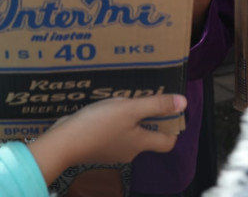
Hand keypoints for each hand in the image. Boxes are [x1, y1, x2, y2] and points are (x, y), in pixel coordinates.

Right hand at [28, 94, 185, 184]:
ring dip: (128, 118)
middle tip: (144, 97)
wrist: (64, 142)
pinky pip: (111, 132)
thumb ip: (155, 105)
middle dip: (148, 118)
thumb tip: (183, 103)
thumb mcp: (129, 109)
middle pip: (147, 136)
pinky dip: (111, 121)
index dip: (172, 128)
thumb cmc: (99, 125)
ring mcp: (112, 150)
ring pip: (128, 133)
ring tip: (121, 98)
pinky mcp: (96, 145)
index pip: (167, 142)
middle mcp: (129, 151)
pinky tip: (103, 108)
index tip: (170, 111)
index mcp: (141, 143)